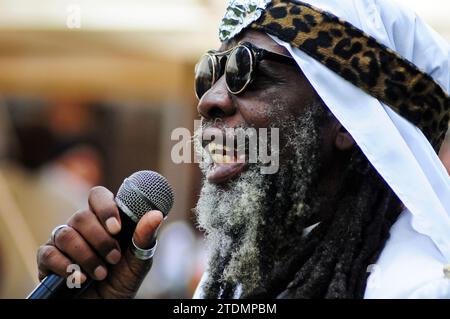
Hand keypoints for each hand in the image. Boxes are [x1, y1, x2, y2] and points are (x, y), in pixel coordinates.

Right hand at [36, 186, 163, 297]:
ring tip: (101, 274)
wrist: (105, 306)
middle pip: (81, 216)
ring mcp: (62, 241)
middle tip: (114, 259)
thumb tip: (156, 214)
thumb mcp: (138, 261)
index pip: (98, 196)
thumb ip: (144, 238)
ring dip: (86, 256)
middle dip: (100, 240)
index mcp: (103, 220)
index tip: (116, 229)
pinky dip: (65, 266)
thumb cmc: (122, 280)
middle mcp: (81, 226)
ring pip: (66, 235)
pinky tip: (79, 278)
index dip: (105, 208)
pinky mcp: (47, 259)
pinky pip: (48, 253)